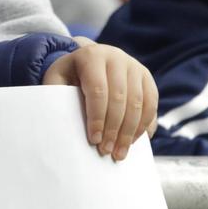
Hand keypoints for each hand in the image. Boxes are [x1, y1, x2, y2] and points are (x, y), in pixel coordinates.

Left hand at [44, 40, 158, 160]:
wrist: (88, 60)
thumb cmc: (69, 76)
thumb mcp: (56, 80)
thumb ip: (57, 97)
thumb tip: (65, 126)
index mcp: (91, 56)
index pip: (98, 90)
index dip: (97, 118)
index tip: (94, 140)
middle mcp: (116, 57)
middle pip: (120, 98)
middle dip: (114, 129)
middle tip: (107, 151)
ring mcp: (134, 66)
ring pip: (138, 102)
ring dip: (130, 131)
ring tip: (120, 152)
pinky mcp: (146, 77)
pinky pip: (151, 103)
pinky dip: (145, 124)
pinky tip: (135, 141)